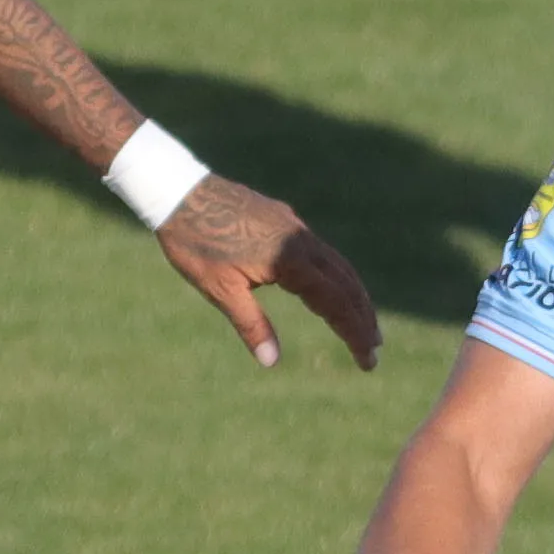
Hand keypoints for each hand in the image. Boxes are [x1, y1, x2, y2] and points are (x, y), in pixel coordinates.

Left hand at [159, 177, 382, 369]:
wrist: (178, 190)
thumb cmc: (195, 243)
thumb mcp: (220, 290)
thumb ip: (251, 325)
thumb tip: (271, 362)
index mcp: (290, 260)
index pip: (336, 303)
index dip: (355, 334)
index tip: (368, 360)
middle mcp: (301, 240)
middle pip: (347, 283)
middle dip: (363, 318)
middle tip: (375, 350)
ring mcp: (294, 227)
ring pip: (337, 264)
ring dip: (353, 295)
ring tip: (363, 323)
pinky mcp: (284, 219)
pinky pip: (321, 250)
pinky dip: (336, 275)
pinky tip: (330, 286)